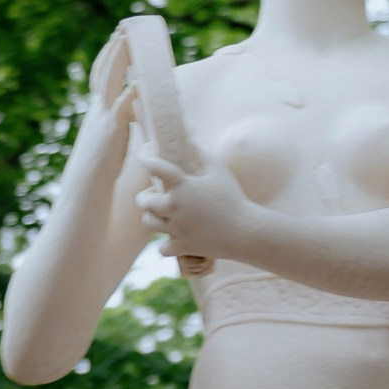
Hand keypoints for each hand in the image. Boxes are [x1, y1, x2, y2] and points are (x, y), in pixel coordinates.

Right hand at [79, 32, 136, 168]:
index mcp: (98, 108)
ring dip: (118, 59)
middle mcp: (99, 107)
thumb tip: (133, 114)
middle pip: (105, 70)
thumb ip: (120, 120)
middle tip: (122, 29)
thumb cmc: (101, 165)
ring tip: (125, 41)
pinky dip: (129, 92)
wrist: (88, 180)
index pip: (101, 75)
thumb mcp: (110, 135)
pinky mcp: (113, 127)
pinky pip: (122, 105)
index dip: (108, 57)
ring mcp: (104, 115)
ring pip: (109, 79)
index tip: (116, 40)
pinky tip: (137, 82)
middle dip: (114, 49)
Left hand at [134, 151, 250, 260]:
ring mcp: (177, 228)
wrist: (245, 231)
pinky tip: (173, 239)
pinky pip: (162, 248)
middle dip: (145, 196)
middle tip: (153, 195)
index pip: (154, 166)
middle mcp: (175, 206)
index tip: (145, 157)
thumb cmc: (232, 199)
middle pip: (144, 200)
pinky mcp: (183, 247)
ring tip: (159, 215)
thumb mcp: (218, 171)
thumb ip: (201, 153)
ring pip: (149, 222)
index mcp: (183, 185)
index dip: (146, 158)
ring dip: (151, 217)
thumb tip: (188, 140)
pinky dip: (166, 244)